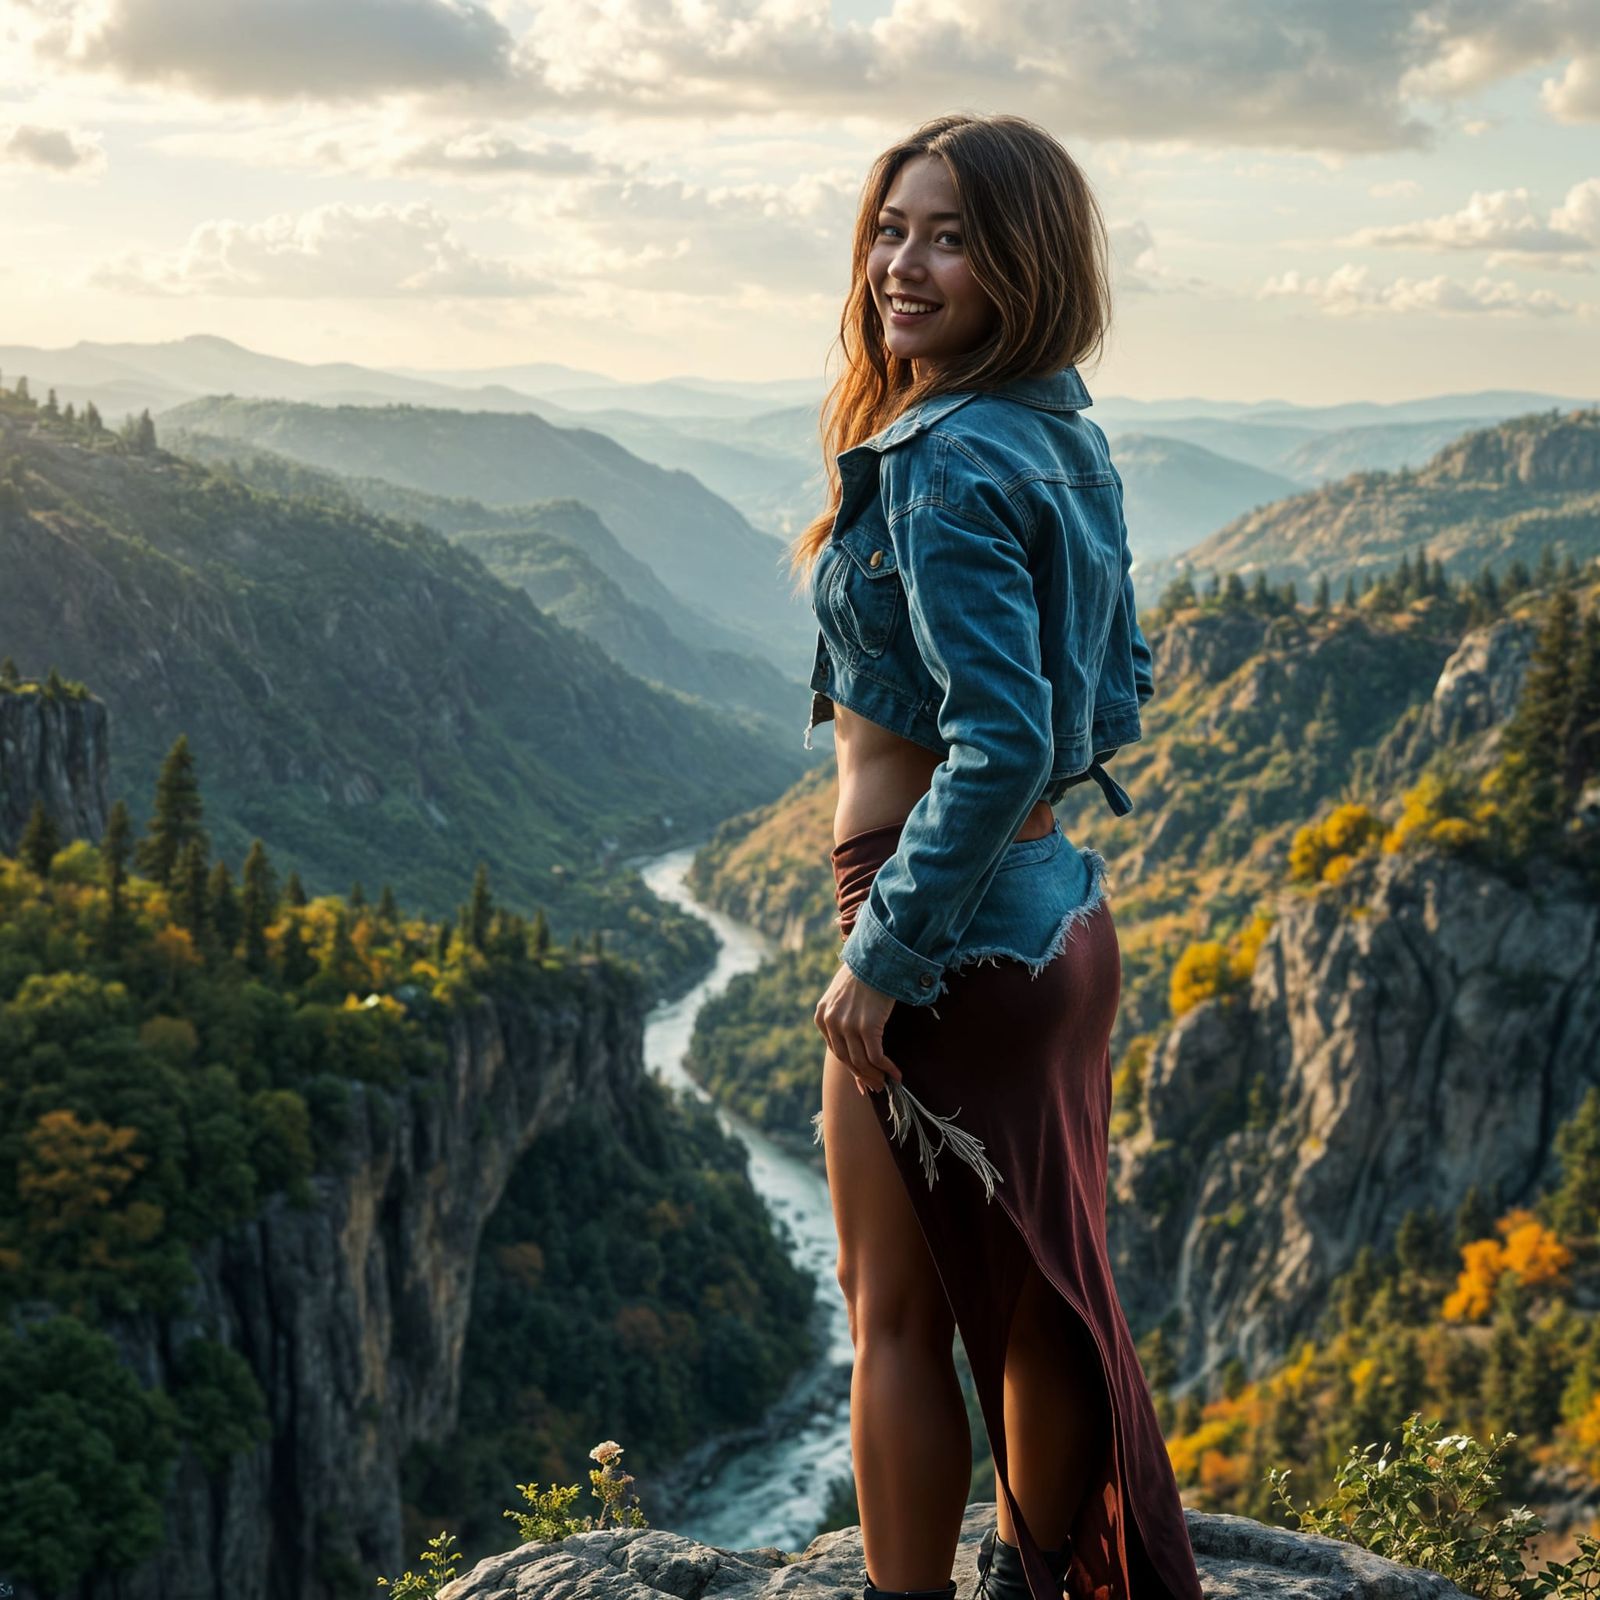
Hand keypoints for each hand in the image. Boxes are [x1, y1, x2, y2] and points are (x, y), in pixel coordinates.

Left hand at [815, 963, 903, 1096]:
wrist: (877, 956)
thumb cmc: (865, 972)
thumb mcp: (842, 992)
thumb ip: (841, 1013)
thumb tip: (853, 1033)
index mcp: (821, 1016)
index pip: (835, 1050)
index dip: (850, 1068)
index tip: (861, 1080)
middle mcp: (831, 1022)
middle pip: (846, 1059)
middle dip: (862, 1076)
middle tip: (875, 1087)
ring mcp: (847, 1026)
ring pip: (861, 1061)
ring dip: (875, 1076)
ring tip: (886, 1083)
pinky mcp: (866, 1027)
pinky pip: (876, 1056)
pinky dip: (887, 1068)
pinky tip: (897, 1074)